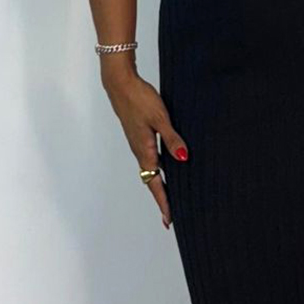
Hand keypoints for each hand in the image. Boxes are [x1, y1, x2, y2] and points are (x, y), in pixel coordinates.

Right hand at [102, 63, 188, 229]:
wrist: (120, 83)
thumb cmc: (139, 99)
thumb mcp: (160, 118)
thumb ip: (172, 139)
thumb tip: (183, 159)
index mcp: (145, 151)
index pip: (156, 184)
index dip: (164, 202)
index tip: (170, 220)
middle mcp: (140, 151)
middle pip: (152, 181)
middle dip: (162, 198)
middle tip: (171, 215)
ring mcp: (138, 143)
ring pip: (151, 169)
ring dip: (160, 184)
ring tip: (171, 195)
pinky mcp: (138, 135)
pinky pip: (150, 158)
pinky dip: (158, 168)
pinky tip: (167, 165)